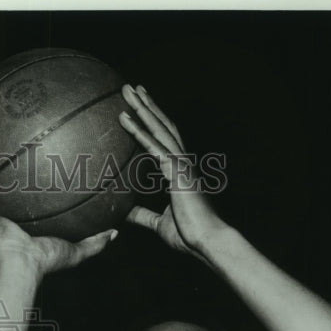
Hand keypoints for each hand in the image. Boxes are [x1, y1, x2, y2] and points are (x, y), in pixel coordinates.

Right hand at [0, 166, 115, 277]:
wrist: (19, 262)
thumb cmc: (45, 260)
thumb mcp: (76, 250)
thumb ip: (95, 242)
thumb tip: (116, 232)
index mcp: (27, 230)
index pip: (31, 210)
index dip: (33, 197)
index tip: (39, 178)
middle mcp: (8, 223)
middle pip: (5, 199)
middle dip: (3, 183)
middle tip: (7, 161)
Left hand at [119, 84, 228, 258]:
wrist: (207, 242)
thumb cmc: (189, 235)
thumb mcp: (158, 224)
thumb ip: (143, 215)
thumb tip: (123, 213)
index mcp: (180, 172)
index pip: (164, 141)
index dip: (153, 122)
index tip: (140, 108)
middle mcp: (182, 162)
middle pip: (162, 126)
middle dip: (148, 106)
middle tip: (132, 88)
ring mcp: (181, 164)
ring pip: (159, 129)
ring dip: (143, 108)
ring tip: (129, 90)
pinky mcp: (178, 171)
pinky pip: (154, 146)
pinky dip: (139, 131)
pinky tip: (126, 118)